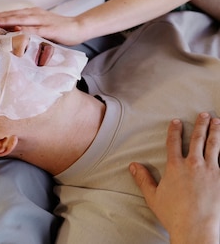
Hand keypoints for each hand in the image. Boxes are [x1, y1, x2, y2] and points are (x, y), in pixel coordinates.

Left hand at [0, 7, 82, 44]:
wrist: (79, 27)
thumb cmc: (59, 29)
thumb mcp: (40, 28)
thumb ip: (28, 30)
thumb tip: (11, 37)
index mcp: (31, 13)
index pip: (11, 14)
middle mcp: (35, 14)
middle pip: (13, 15)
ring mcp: (42, 20)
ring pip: (21, 20)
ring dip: (7, 21)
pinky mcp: (50, 29)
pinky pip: (36, 29)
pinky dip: (25, 30)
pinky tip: (16, 31)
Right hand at [129, 113, 219, 243]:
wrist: (196, 229)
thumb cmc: (175, 216)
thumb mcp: (154, 197)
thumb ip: (143, 179)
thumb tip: (133, 166)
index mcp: (175, 166)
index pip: (173, 142)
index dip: (175, 130)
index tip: (177, 121)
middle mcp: (193, 164)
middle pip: (197, 138)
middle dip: (201, 124)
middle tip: (205, 115)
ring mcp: (210, 170)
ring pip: (213, 145)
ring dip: (215, 132)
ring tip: (218, 123)